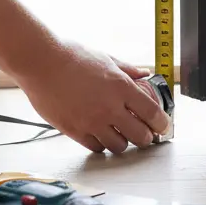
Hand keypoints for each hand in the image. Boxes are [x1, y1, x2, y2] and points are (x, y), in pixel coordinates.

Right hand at [13, 41, 171, 153]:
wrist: (41, 63)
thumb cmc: (72, 56)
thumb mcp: (107, 58)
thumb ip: (128, 70)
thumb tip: (144, 74)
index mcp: (122, 87)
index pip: (152, 113)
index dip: (162, 123)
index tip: (163, 126)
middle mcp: (110, 108)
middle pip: (140, 136)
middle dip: (146, 137)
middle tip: (144, 134)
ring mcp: (92, 122)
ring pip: (119, 146)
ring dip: (124, 143)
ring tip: (122, 136)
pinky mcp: (74, 130)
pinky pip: (95, 147)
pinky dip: (101, 145)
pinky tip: (101, 136)